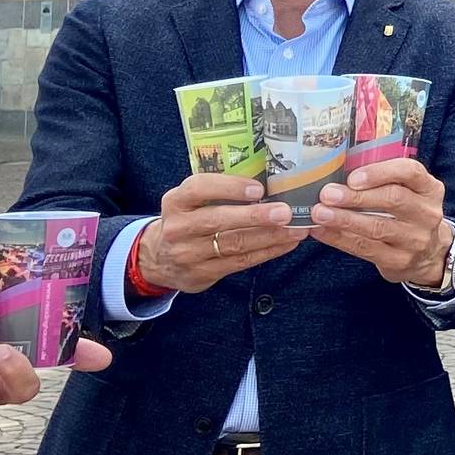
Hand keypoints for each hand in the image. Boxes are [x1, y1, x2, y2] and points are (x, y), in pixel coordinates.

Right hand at [136, 174, 306, 294]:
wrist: (159, 258)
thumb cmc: (187, 219)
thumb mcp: (190, 201)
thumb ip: (217, 192)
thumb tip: (268, 181)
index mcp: (175, 201)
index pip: (199, 189)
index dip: (229, 187)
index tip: (258, 188)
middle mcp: (178, 227)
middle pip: (219, 220)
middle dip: (256, 216)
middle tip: (285, 212)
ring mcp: (188, 253)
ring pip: (234, 244)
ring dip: (270, 236)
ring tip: (295, 228)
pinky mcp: (202, 274)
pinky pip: (240, 262)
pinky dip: (267, 252)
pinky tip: (286, 244)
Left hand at [313, 159, 454, 286]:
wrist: (429, 254)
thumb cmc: (408, 213)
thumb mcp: (410, 191)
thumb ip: (384, 179)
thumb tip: (337, 169)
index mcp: (429, 188)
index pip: (410, 172)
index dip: (381, 172)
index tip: (353, 177)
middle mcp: (427, 213)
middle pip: (393, 200)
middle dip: (357, 197)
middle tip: (328, 194)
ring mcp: (416, 240)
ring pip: (378, 227)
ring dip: (345, 219)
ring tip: (320, 213)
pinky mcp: (399, 261)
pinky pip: (366, 249)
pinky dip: (340, 239)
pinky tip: (321, 231)